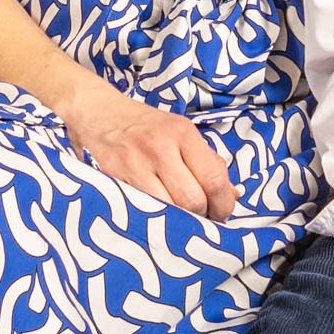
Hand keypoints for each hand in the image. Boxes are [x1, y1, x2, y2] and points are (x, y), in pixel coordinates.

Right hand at [61, 81, 236, 218]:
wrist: (100, 112)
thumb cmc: (147, 127)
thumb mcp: (181, 134)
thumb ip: (208, 163)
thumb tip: (233, 195)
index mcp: (183, 133)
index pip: (214, 178)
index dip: (223, 204)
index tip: (222, 213)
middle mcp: (160, 147)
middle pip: (192, 200)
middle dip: (201, 216)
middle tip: (200, 217)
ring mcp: (135, 164)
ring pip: (168, 209)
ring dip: (178, 220)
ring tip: (179, 217)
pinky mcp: (115, 178)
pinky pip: (143, 209)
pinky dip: (155, 217)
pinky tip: (158, 214)